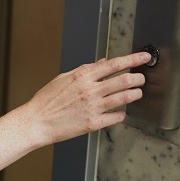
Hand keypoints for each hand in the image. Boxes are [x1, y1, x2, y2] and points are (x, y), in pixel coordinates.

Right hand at [19, 52, 150, 146]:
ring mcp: (92, 107)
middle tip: (141, 79)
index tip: (144, 57)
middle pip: (125, 80)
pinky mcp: (92, 123)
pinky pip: (116, 117)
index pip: (114, 64)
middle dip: (139, 78)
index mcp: (82, 77)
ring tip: (136, 94)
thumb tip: (102, 63)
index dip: (133, 59)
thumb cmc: (45, 101)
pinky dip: (122, 114)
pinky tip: (119, 112)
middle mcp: (90, 91)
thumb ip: (84, 70)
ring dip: (135, 94)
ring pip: (125, 97)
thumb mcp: (63, 78)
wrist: (35, 122)